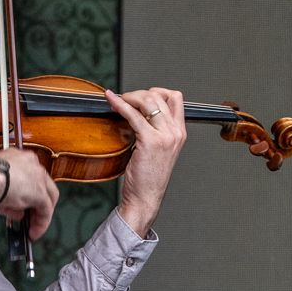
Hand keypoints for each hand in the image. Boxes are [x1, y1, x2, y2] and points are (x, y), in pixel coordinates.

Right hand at [0, 148, 58, 239]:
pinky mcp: (40, 193)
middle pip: (43, 185)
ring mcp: (38, 177)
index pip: (29, 176)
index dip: (28, 192)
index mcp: (19, 157)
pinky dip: (41, 222)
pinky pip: (46, 210)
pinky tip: (34, 231)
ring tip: (32, 227)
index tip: (23, 203)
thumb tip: (16, 210)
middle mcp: (32, 164)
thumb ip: (10, 197)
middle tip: (30, 217)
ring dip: (40, 213)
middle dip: (38, 203)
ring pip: (48, 196)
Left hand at [104, 87, 186, 235]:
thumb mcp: (158, 150)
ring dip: (130, 96)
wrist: (145, 198)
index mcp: (180, 132)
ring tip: (118, 101)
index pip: (175, 97)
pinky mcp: (150, 141)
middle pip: (160, 95)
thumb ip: (155, 130)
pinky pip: (134, 115)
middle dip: (139, 93)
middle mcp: (176, 132)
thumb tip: (137, 110)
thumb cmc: (147, 178)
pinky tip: (112, 101)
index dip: (156, 91)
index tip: (140, 97)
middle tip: (124, 99)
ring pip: (148, 101)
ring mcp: (165, 136)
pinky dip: (120, 104)